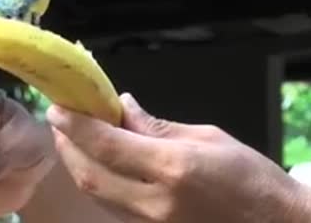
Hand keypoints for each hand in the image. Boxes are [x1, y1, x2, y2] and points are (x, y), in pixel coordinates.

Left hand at [46, 93, 310, 222]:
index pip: (107, 144)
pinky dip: (96, 180)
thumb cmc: (251, 176)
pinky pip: (111, 205)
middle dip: (67, 144)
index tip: (59, 105)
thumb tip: (122, 106)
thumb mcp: (207, 137)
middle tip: (59, 118)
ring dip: (76, 162)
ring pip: (95, 192)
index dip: (76, 125)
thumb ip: (156, 126)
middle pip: (90, 173)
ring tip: (70, 136)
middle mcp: (154, 201)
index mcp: (173, 168)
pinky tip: (95, 161)